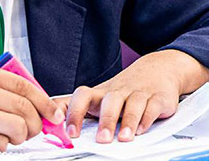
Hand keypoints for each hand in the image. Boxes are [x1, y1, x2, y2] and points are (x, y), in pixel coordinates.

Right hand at [0, 64, 63, 157]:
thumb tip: (28, 103)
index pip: (23, 84)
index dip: (44, 101)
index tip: (53, 113)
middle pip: (23, 107)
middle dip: (35, 124)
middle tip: (32, 132)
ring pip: (15, 127)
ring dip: (19, 138)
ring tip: (10, 139)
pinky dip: (1, 147)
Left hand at [61, 50, 208, 143]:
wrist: (159, 69)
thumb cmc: (125, 88)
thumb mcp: (100, 95)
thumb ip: (76, 106)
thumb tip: (49, 118)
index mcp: (101, 93)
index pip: (83, 96)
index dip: (74, 112)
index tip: (71, 131)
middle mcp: (119, 91)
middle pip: (110, 101)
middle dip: (106, 120)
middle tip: (102, 139)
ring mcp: (139, 93)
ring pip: (132, 104)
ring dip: (128, 121)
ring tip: (123, 138)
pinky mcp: (158, 98)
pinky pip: (152, 107)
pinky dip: (147, 119)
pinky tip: (142, 129)